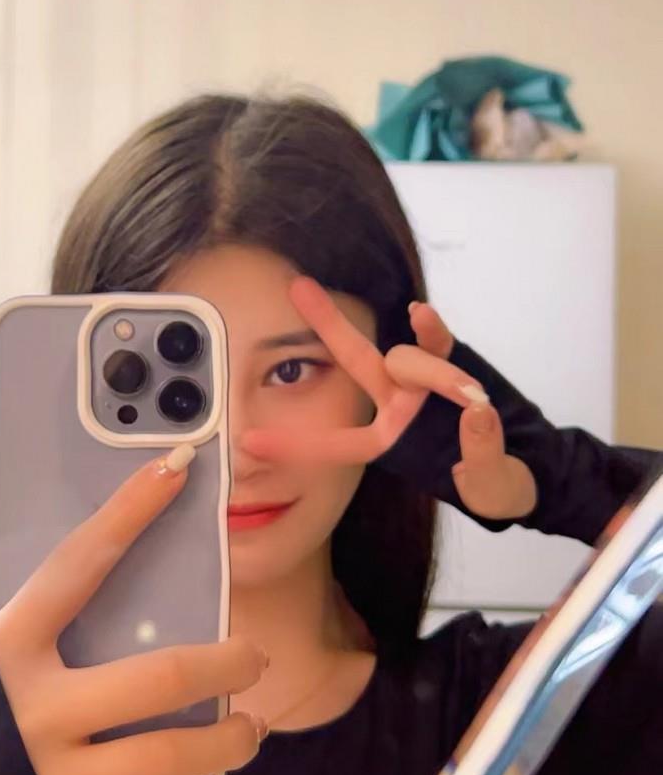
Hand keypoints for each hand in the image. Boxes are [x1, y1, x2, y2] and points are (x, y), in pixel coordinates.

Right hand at [0, 446, 267, 774]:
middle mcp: (35, 709)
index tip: (177, 467)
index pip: (79, 564)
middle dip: (225, 664)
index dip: (129, 513)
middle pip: (160, 677)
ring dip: (223, 746)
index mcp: (8, 649)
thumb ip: (32, 646)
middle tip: (254, 657)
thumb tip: (107, 613)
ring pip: (165, 758)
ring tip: (249, 732)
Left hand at [241, 277, 536, 519]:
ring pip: (407, 360)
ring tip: (472, 395)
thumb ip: (483, 456)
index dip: (297, 446)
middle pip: (356, 361)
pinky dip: (432, 331)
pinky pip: (437, 341)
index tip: (249, 444)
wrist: (525, 465)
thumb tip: (478, 413)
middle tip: (299, 288)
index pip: (339, 443)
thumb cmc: (492, 484)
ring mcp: (422, 380)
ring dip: (432, 370)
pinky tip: (422, 316)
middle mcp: (398, 404)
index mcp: (390, 442)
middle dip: (329, 325)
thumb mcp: (489, 486)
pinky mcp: (451, 360)